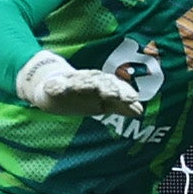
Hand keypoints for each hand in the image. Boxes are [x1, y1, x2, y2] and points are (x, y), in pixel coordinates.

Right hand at [13, 48, 152, 117]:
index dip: (123, 92)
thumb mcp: (102, 103)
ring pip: (78, 81)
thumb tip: (140, 111)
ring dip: (84, 83)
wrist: (52, 87)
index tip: (134, 98)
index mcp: (99, 86)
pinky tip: (56, 88)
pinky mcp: (52, 87)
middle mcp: (86, 82)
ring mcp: (69, 83)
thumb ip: (120, 106)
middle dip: (107, 87)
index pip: (114, 87)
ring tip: (91, 85)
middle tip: (115, 93)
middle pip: (99, 82)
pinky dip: (56, 86)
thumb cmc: (82, 95)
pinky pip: (54, 87)